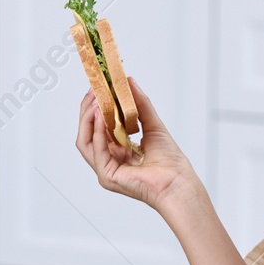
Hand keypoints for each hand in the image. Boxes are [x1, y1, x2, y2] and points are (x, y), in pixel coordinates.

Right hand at [74, 78, 198, 211]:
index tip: (97, 89)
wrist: (178, 182)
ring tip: (94, 101)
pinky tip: (101, 117)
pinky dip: (96, 132)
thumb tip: (129, 82)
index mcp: (118, 150)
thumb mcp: (153, 124)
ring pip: (85, 141)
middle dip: (87, 111)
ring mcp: (106, 169)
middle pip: (87, 133)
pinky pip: (96, 151)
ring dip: (88, 119)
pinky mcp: (107, 176)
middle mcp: (110, 159)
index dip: (95, 107)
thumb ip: (140, 104)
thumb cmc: (170, 162)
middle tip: (93, 92)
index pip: (99, 126)